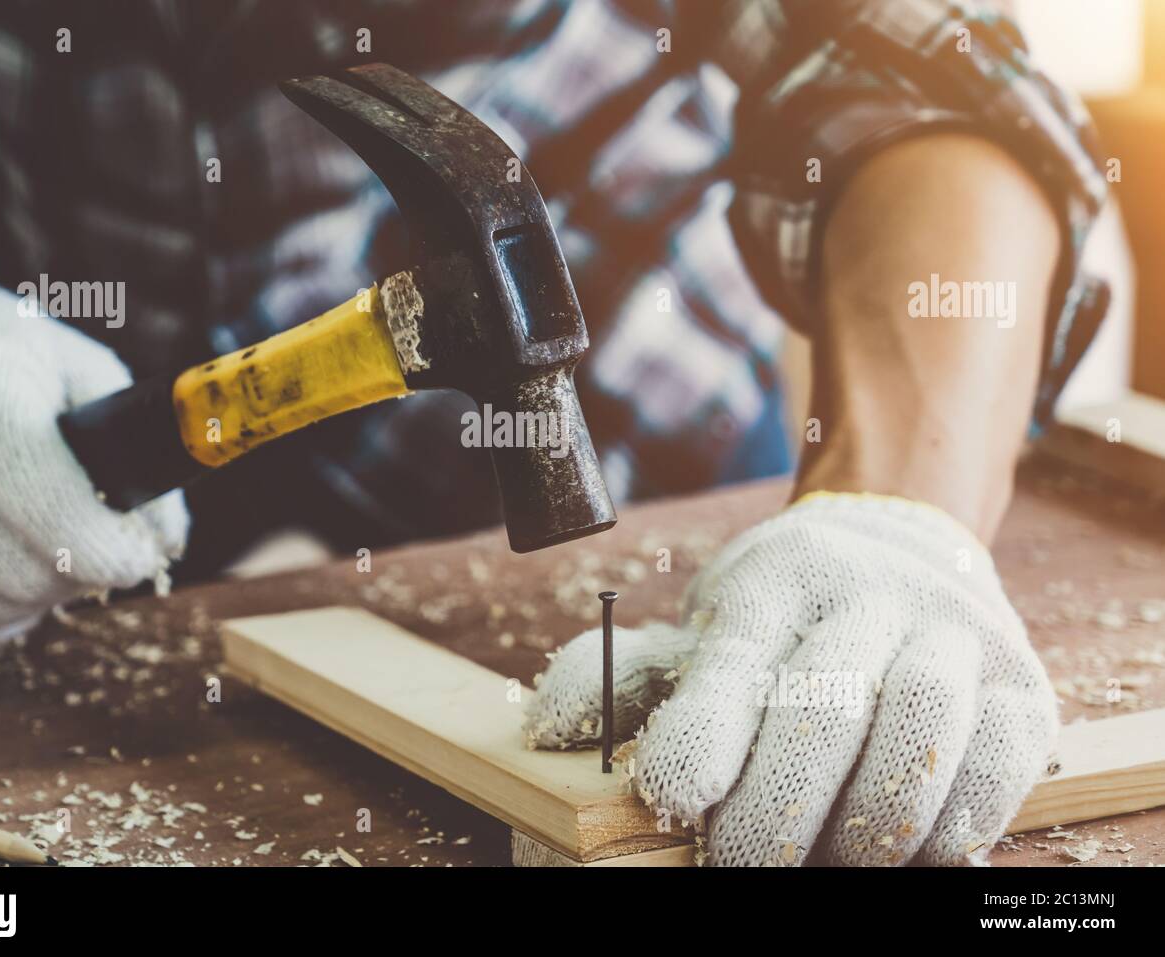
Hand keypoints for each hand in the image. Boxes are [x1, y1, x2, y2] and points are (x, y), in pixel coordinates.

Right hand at [0, 248, 188, 650]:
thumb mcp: (71, 363)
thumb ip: (134, 443)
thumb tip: (170, 540)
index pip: (54, 512)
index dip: (113, 553)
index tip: (139, 555)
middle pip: (21, 571)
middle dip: (80, 578)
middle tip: (100, 557)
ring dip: (37, 601)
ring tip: (56, 566)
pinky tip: (10, 596)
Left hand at [524, 492, 1056, 865]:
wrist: (900, 541)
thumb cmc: (782, 610)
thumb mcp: (696, 628)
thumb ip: (625, 680)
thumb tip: (549, 731)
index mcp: (772, 584)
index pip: (737, 663)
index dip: (704, 736)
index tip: (672, 796)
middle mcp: (867, 597)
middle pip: (824, 710)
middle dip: (776, 810)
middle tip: (740, 863)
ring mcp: (953, 635)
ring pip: (916, 733)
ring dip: (863, 823)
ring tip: (827, 857)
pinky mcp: (1020, 681)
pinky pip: (998, 763)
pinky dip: (949, 822)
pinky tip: (904, 843)